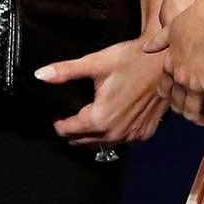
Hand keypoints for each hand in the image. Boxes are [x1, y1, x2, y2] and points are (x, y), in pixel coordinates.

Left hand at [37, 37, 167, 145]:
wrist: (164, 62)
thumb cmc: (130, 60)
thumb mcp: (95, 63)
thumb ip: (65, 71)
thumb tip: (39, 75)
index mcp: (100, 118)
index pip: (68, 131)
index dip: (58, 123)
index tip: (55, 115)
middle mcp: (115, 133)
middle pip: (82, 141)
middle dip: (71, 131)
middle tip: (66, 117)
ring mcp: (131, 136)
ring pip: (101, 143)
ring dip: (90, 135)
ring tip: (83, 119)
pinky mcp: (144, 133)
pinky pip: (120, 140)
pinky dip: (111, 134)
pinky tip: (108, 120)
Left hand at [145, 0, 203, 129]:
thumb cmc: (195, 18)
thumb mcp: (171, 28)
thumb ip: (159, 40)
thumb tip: (146, 48)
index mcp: (170, 65)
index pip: (165, 89)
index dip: (171, 97)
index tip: (178, 99)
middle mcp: (180, 78)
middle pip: (177, 104)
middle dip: (185, 111)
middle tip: (195, 113)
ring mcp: (195, 85)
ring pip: (193, 112)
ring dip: (200, 118)